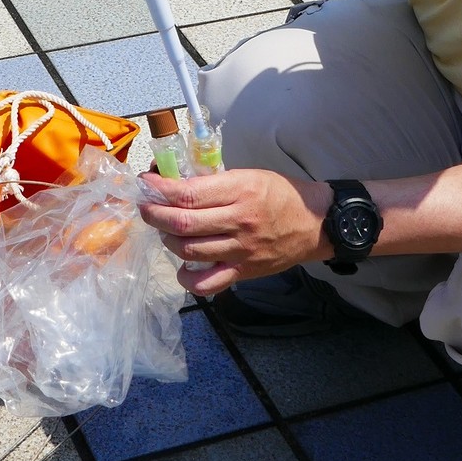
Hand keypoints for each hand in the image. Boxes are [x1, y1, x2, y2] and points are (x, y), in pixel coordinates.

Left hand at [138, 169, 332, 296]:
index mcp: (240, 191)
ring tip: (165, 230)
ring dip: (167, 240)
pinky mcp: (244, 272)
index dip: (159, 189)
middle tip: (146, 208)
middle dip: (154, 214)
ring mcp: (241, 250)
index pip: (188, 194)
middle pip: (182, 223)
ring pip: (189, 251)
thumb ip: (214, 183)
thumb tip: (175, 184)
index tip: (146, 183)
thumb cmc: (280, 194)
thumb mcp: (249, 176)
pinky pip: (207, 284)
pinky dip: (187, 278)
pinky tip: (183, 266)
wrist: (315, 224)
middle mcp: (239, 221)